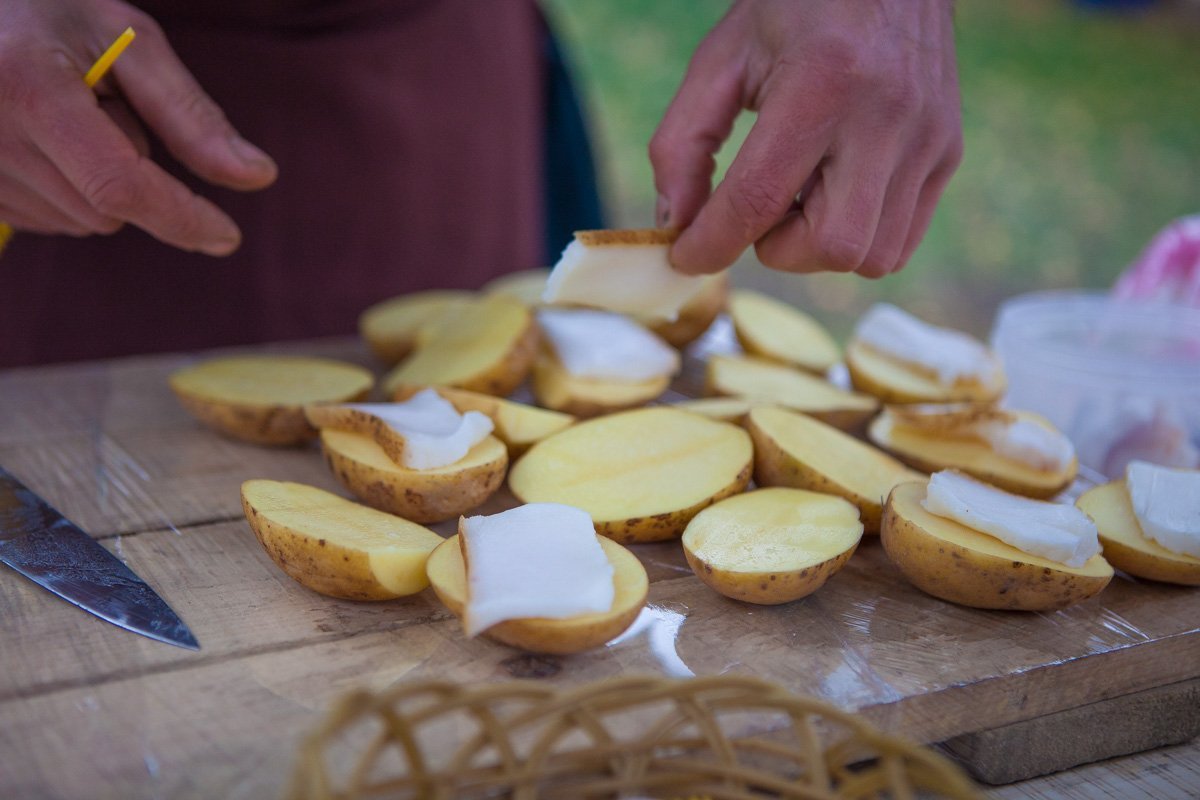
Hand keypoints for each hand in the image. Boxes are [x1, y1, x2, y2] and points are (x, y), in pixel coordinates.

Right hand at [0, 0, 276, 254]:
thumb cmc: (57, 16)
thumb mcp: (131, 45)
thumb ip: (192, 116)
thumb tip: (258, 176)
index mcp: (30, 88)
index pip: (118, 184)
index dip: (179, 217)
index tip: (227, 236)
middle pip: (106, 209)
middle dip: (130, 169)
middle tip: (97, 101)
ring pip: (81, 220)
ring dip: (97, 182)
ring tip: (62, 113)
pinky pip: (49, 220)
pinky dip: (67, 190)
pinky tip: (42, 138)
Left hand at [650, 0, 961, 277]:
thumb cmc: (795, 8)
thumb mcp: (721, 58)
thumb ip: (682, 143)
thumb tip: (675, 226)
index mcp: (822, 81)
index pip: (758, 198)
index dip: (710, 244)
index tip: (684, 258)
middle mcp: (886, 115)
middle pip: (829, 245)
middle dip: (776, 248)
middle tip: (757, 211)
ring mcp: (928, 138)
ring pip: (871, 257)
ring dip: (817, 247)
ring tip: (798, 196)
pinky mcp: (948, 154)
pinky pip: (900, 242)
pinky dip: (856, 240)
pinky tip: (833, 195)